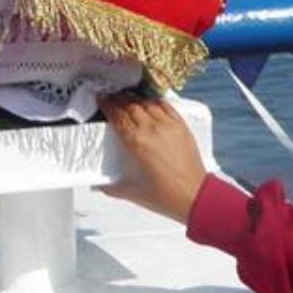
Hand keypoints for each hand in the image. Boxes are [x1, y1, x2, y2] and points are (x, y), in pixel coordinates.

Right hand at [98, 92, 210, 224]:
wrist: (194, 196)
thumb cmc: (164, 196)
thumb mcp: (131, 192)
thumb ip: (110, 187)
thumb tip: (99, 185)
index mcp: (136, 142)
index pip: (117, 116)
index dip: (107, 105)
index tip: (102, 99)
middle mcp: (151, 129)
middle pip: (130, 105)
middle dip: (118, 99)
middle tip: (110, 97)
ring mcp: (168, 125)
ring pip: (146, 103)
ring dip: (134, 99)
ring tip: (126, 97)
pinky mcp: (181, 126)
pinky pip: (165, 106)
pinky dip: (154, 102)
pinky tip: (148, 102)